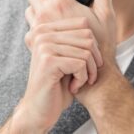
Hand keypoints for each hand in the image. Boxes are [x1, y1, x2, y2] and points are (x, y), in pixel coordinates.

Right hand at [13, 17, 104, 131]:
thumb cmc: (57, 85)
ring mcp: (44, 46)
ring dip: (89, 71)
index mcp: (45, 29)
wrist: (39, 110)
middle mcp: (42, 33)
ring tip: (79, 82)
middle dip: (94, 59)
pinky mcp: (48, 61)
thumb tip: (94, 26)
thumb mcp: (67, 58)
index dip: (93, 44)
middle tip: (87, 75)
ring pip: (86, 52)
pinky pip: (81, 64)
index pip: (83, 24)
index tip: (87, 63)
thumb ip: (76, 40)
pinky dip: (82, 79)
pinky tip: (73, 87)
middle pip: (87, 36)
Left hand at [25, 0, 117, 66]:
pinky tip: (52, 30)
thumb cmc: (102, 45)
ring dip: (38, 6)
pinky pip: (30, 26)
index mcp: (60, 4)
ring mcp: (37, 28)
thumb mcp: (106, 14)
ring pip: (29, 8)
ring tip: (54, 14)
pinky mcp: (34, 42)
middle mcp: (44, 14)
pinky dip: (38, 23)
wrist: (91, 77)